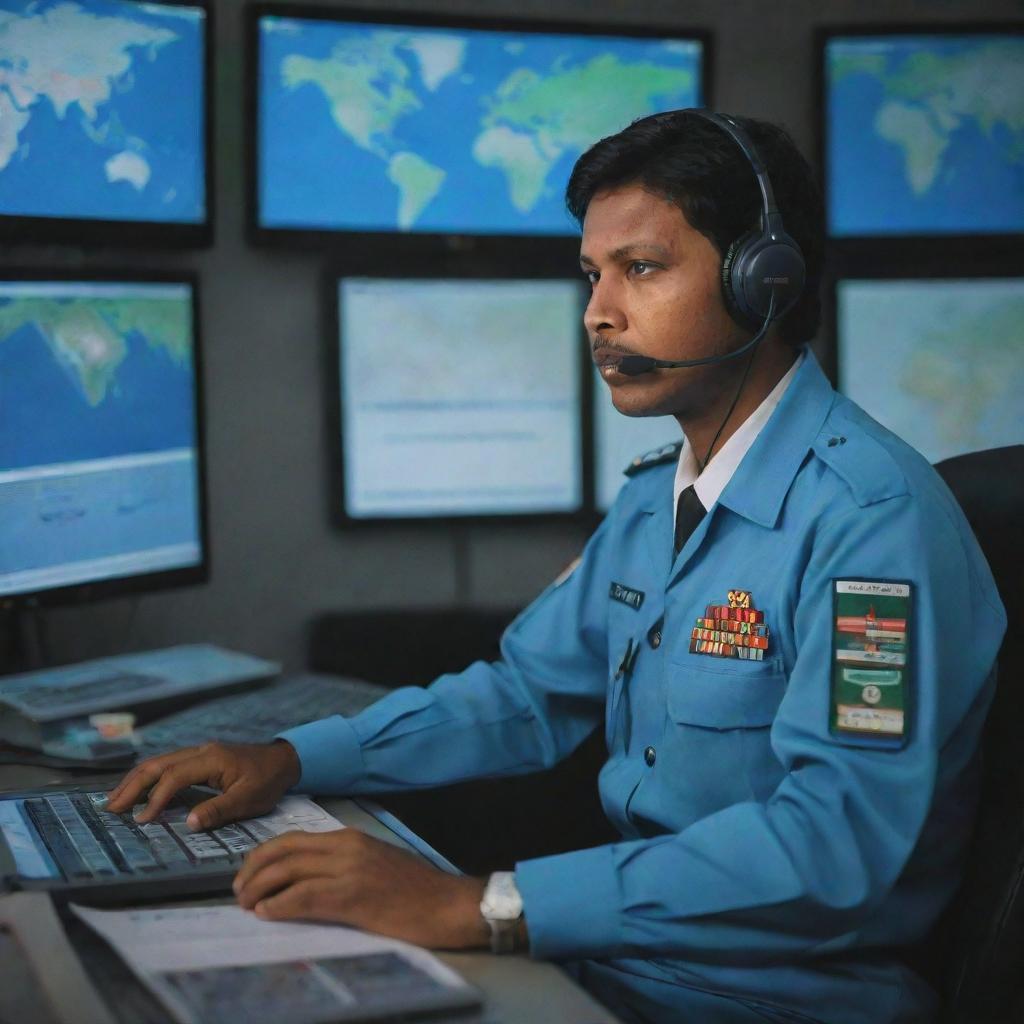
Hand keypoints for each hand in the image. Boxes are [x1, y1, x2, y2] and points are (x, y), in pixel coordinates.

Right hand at [104, 740, 300, 828]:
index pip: (174, 777)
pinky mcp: (201, 758)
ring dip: (137, 780)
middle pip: (159, 764)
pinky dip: (150, 777)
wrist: (284, 761)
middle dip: (133, 785)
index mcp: (212, 759)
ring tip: (116, 799)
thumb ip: (219, 810)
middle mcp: (201, 751)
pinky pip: (169, 765)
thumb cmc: (268, 781)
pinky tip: (139, 790)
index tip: (142, 821)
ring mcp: (200, 752)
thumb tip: (188, 823)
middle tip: (111, 807)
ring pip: (160, 762)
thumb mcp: (248, 799)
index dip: (156, 799)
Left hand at [233, 828, 490, 949]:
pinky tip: (267, 914)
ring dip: (259, 889)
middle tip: (239, 891)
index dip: (264, 855)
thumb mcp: (375, 864)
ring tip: (247, 904)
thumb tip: (305, 879)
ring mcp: (350, 870)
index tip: (248, 873)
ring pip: (289, 871)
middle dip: (253, 870)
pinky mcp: (353, 897)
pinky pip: (304, 897)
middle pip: (284, 851)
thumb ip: (343, 864)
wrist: (447, 904)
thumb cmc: (416, 890)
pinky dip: (279, 905)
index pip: (293, 839)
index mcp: (351, 837)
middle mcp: (347, 847)